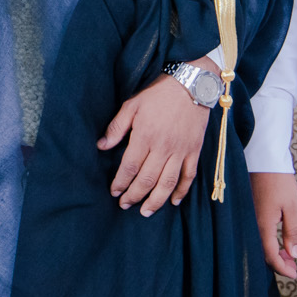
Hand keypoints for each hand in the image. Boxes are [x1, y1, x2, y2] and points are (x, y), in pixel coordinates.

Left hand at [100, 58, 215, 213]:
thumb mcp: (132, 105)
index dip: (120, 182)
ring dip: (156, 200)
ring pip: (167, 183)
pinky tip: (175, 201)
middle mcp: (163, 147)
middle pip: (147, 179)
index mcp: (145, 136)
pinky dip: (182, 191)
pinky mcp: (195, 150)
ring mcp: (181, 150)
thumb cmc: (158, 93)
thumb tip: (101, 146)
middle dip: (134, 195)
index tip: (114, 191)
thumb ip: (116, 127)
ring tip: (146, 212)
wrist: (191, 83)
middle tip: (125, 205)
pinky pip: (189, 176)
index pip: (129, 167)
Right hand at [251, 172, 296, 279]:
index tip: (294, 274)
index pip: (270, 256)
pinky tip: (276, 241)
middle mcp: (252, 225)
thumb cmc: (279, 181)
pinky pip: (256, 234)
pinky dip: (267, 242)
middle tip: (293, 266)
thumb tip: (295, 254)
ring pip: (259, 244)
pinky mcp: (248, 212)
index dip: (282, 268)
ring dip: (273, 253)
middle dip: (278, 263)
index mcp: (263, 226)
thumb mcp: (292, 207)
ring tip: (288, 254)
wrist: (263, 159)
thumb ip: (293, 232)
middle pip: (263, 253)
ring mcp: (248, 218)